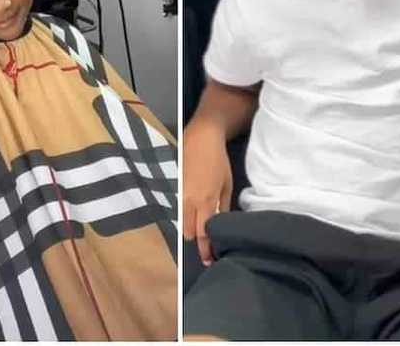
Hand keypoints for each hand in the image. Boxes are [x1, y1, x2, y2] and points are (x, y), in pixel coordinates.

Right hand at [182, 124, 232, 265]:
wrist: (201, 137)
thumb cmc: (218, 161)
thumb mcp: (227, 184)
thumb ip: (223, 207)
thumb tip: (222, 224)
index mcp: (205, 201)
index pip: (204, 233)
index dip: (205, 250)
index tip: (208, 261)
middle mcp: (188, 200)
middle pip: (188, 232)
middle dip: (196, 240)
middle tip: (206, 244)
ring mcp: (178, 194)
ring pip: (180, 222)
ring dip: (189, 229)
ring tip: (197, 230)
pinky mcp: (172, 187)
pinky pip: (176, 209)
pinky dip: (182, 216)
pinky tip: (188, 215)